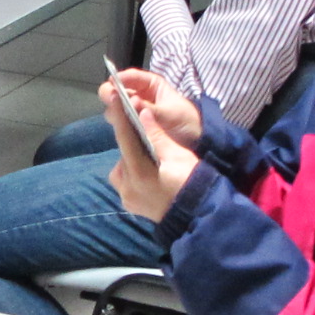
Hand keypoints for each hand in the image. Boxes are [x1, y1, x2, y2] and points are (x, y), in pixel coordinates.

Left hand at [103, 77, 200, 223]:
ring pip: (123, 167)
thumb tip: (142, 113)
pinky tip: (149, 170)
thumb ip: (157, 136)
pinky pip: (127, 181)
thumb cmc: (193, 183)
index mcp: (138, 174)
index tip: (115, 97)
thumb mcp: (179, 156)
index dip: (119, 116)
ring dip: (133, 157)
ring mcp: (126, 198)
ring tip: (152, 154)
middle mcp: (126, 187)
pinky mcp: (130, 205)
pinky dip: (135, 171)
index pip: (124, 138)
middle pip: (123, 154)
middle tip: (144, 129)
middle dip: (131, 140)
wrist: (200, 218)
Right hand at [110, 67, 202, 149]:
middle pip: (118, 90)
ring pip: (116, 107)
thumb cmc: (187, 121)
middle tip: (112, 100)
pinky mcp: (131, 128)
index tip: (113, 81)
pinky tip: (121, 128)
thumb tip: (132, 103)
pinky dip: (119, 125)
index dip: (121, 77)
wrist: (195, 142)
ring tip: (118, 117)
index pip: (132, 77)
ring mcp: (134, 112)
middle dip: (113, 94)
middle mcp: (139, 96)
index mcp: (151, 85)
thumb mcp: (171, 114)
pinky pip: (120, 123)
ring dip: (115, 111)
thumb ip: (151, 109)